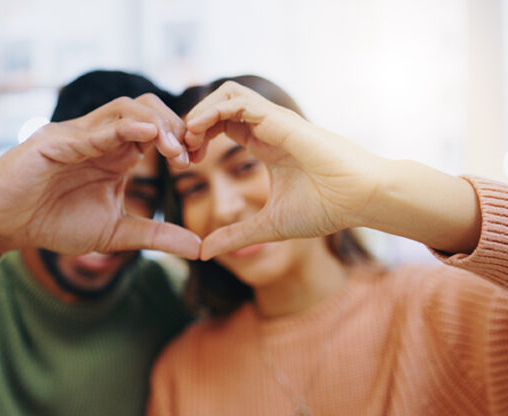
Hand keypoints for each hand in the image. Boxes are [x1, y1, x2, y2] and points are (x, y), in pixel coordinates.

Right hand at [0, 94, 200, 266]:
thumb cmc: (54, 222)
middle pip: (146, 108)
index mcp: (115, 154)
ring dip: (153, 123)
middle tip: (189, 153)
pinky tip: (144, 136)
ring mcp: (76, 135)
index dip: (180, 138)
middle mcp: (99, 138)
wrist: (5, 225)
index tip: (197, 160)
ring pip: (123, 108)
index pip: (156, 129)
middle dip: (173, 125)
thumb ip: (155, 236)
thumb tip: (200, 249)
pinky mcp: (53, 141)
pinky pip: (90, 130)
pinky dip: (119, 129)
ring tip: (172, 148)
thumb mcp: (115, 232)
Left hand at [183, 81, 386, 259]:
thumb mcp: (268, 226)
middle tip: (182, 151)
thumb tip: (202, 252)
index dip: (199, 138)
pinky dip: (212, 111)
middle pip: (219, 104)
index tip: (188, 164)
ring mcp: (274, 120)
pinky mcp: (280, 119)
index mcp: (264, 144)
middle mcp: (267, 127)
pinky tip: (200, 134)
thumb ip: (235, 236)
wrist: (363, 199)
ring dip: (200, 112)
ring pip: (226, 93)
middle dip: (193, 122)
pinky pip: (238, 101)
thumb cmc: (326, 208)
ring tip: (190, 140)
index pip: (221, 124)